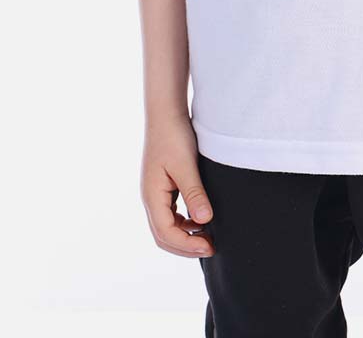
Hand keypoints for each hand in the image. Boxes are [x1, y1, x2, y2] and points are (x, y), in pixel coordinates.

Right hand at [141, 113, 214, 257]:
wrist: (166, 113)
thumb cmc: (174, 136)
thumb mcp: (186, 165)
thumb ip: (194, 193)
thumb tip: (204, 221)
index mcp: (152, 196)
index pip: (166, 233)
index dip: (187, 245)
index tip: (209, 247)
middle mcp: (150, 198)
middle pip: (163, 235)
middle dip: (186, 246)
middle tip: (211, 248)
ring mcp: (156, 193)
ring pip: (166, 226)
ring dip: (185, 236)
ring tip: (209, 237)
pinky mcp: (163, 187)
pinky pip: (171, 214)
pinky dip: (184, 223)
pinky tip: (201, 220)